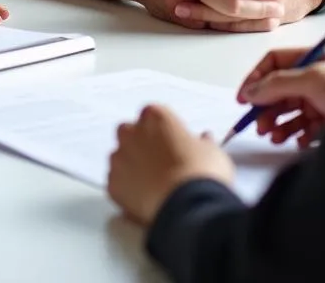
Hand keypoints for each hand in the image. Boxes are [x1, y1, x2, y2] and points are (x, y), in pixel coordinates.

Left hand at [108, 105, 233, 225]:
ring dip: (131, 166)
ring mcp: (119, 158)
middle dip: (140, 144)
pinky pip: (117, 182)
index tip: (174, 145)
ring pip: (120, 157)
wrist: (189, 208)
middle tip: (160, 163)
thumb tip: (203, 140)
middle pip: (130, 132)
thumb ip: (202, 142)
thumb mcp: (212, 151)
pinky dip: (126, 188)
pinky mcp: (112, 184)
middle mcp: (131, 132)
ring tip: (153, 184)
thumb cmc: (202, 173)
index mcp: (155, 116)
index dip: (164, 132)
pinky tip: (144, 199)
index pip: (153, 116)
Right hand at [237, 47, 324, 147]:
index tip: (243, 98)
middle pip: (280, 89)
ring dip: (277, 124)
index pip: (275, 62)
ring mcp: (324, 102)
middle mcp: (318, 78)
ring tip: (272, 136)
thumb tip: (249, 91)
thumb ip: (277, 83)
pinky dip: (295, 135)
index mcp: (315, 58)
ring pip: (290, 112)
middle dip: (266, 106)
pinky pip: (304, 129)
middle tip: (256, 124)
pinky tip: (295, 141)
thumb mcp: (313, 79)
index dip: (256, 78)